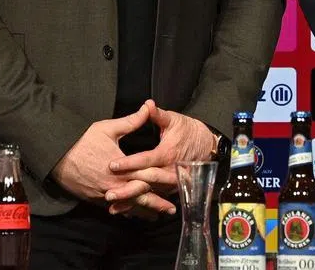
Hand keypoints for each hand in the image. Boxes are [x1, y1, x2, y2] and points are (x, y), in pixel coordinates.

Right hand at [51, 104, 174, 215]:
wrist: (56, 155)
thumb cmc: (82, 140)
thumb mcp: (109, 128)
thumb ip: (132, 121)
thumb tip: (148, 106)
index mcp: (121, 167)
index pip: (145, 177)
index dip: (161, 182)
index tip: (174, 185)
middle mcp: (114, 184)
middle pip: (139, 196)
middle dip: (155, 204)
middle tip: (170, 210)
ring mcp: (103, 193)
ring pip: (126, 205)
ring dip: (141, 211)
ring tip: (155, 217)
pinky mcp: (93, 198)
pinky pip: (112, 207)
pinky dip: (124, 211)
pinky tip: (132, 215)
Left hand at [104, 99, 216, 213]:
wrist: (207, 145)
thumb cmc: (188, 130)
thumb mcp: (174, 120)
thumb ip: (158, 115)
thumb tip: (147, 104)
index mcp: (168, 153)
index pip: (145, 160)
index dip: (129, 163)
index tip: (112, 165)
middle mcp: (170, 170)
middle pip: (146, 182)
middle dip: (127, 189)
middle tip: (108, 193)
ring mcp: (171, 182)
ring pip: (149, 194)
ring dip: (131, 201)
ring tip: (113, 205)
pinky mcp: (171, 188)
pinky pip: (154, 198)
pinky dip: (140, 205)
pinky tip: (125, 210)